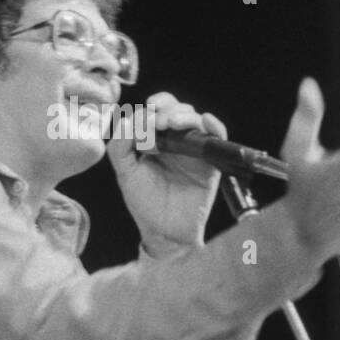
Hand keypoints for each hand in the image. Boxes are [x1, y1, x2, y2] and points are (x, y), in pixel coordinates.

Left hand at [107, 92, 227, 253]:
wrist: (164, 231)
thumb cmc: (145, 202)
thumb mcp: (125, 172)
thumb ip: (120, 147)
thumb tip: (128, 121)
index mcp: (155, 140)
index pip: (157, 112)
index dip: (151, 109)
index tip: (144, 117)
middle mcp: (176, 141)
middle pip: (177, 110)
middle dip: (168, 109)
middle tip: (159, 121)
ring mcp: (194, 151)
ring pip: (196, 120)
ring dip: (184, 115)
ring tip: (172, 123)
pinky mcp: (211, 163)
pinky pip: (218, 138)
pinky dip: (215, 125)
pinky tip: (206, 120)